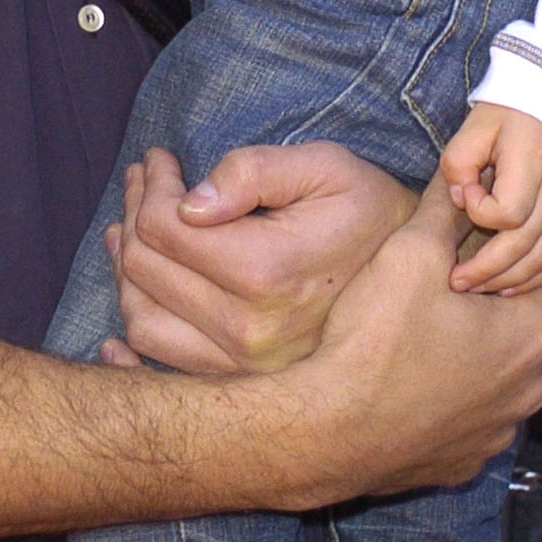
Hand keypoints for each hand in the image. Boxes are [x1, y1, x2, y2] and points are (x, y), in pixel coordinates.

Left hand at [100, 144, 418, 375]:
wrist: (414, 282)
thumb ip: (253, 172)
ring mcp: (245, 365)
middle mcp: (251, 330)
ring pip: (143, 318)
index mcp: (269, 271)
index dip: (152, 185)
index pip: (165, 227)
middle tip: (146, 181)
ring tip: (135, 229)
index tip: (161, 159)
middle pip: (147, 269)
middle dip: (135, 213)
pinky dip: (131, 335)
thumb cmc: (369, 212)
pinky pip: (162, 364)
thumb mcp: (326, 167)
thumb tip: (189, 204)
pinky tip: (127, 305)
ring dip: (127, 268)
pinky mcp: (243, 382)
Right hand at [278, 175, 541, 500]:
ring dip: (504, 342)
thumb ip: (443, 211)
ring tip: (469, 316)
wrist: (330, 433)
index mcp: (532, 332)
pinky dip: (474, 388)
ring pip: (521, 373)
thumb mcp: (409, 254)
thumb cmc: (374, 343)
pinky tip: (440, 372)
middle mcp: (532, 386)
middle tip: (506, 261)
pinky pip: (485, 412)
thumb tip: (458, 180)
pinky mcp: (468, 456)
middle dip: (532, 288)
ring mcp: (501, 428)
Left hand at [438, 103, 541, 293]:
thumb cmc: (513, 112)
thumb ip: (459, 162)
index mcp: (532, 165)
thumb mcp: (477, 125)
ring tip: (477, 287)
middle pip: (523, 246)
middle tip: (456, 281)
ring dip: (509, 280)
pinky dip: (536, 277)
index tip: (465, 195)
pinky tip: (509, 285)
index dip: (479, 212)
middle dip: (486, 269)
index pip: (506, 211)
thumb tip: (459, 200)